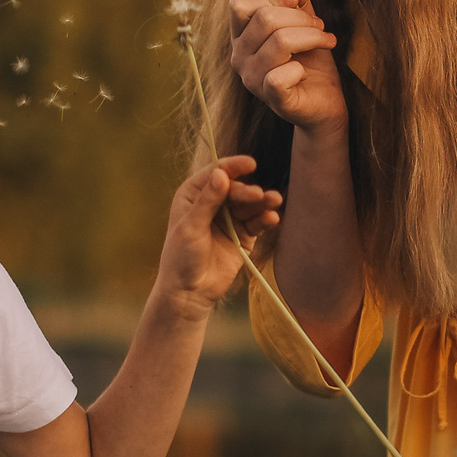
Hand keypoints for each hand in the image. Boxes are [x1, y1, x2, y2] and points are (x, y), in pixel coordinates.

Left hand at [155, 154, 280, 312]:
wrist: (190, 292)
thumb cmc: (181, 258)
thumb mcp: (191, 227)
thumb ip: (207, 201)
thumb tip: (221, 174)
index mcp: (194, 195)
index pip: (216, 174)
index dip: (233, 167)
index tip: (250, 164)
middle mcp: (213, 203)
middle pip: (236, 188)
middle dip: (248, 191)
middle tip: (259, 195)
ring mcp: (230, 219)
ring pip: (250, 204)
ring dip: (263, 202)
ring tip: (275, 201)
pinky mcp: (243, 235)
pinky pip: (257, 222)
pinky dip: (265, 219)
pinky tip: (272, 218)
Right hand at [228, 0, 345, 135]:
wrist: (325, 102)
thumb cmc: (312, 64)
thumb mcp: (306, 27)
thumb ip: (297, 4)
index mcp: (242, 37)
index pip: (240, 5)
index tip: (296, 2)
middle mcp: (239, 57)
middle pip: (264, 19)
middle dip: (300, 17)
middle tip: (320, 26)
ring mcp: (252, 79)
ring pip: (280, 41)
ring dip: (311, 37)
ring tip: (327, 41)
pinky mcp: (271, 98)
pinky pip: (280, 74)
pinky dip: (299, 68)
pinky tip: (305, 71)